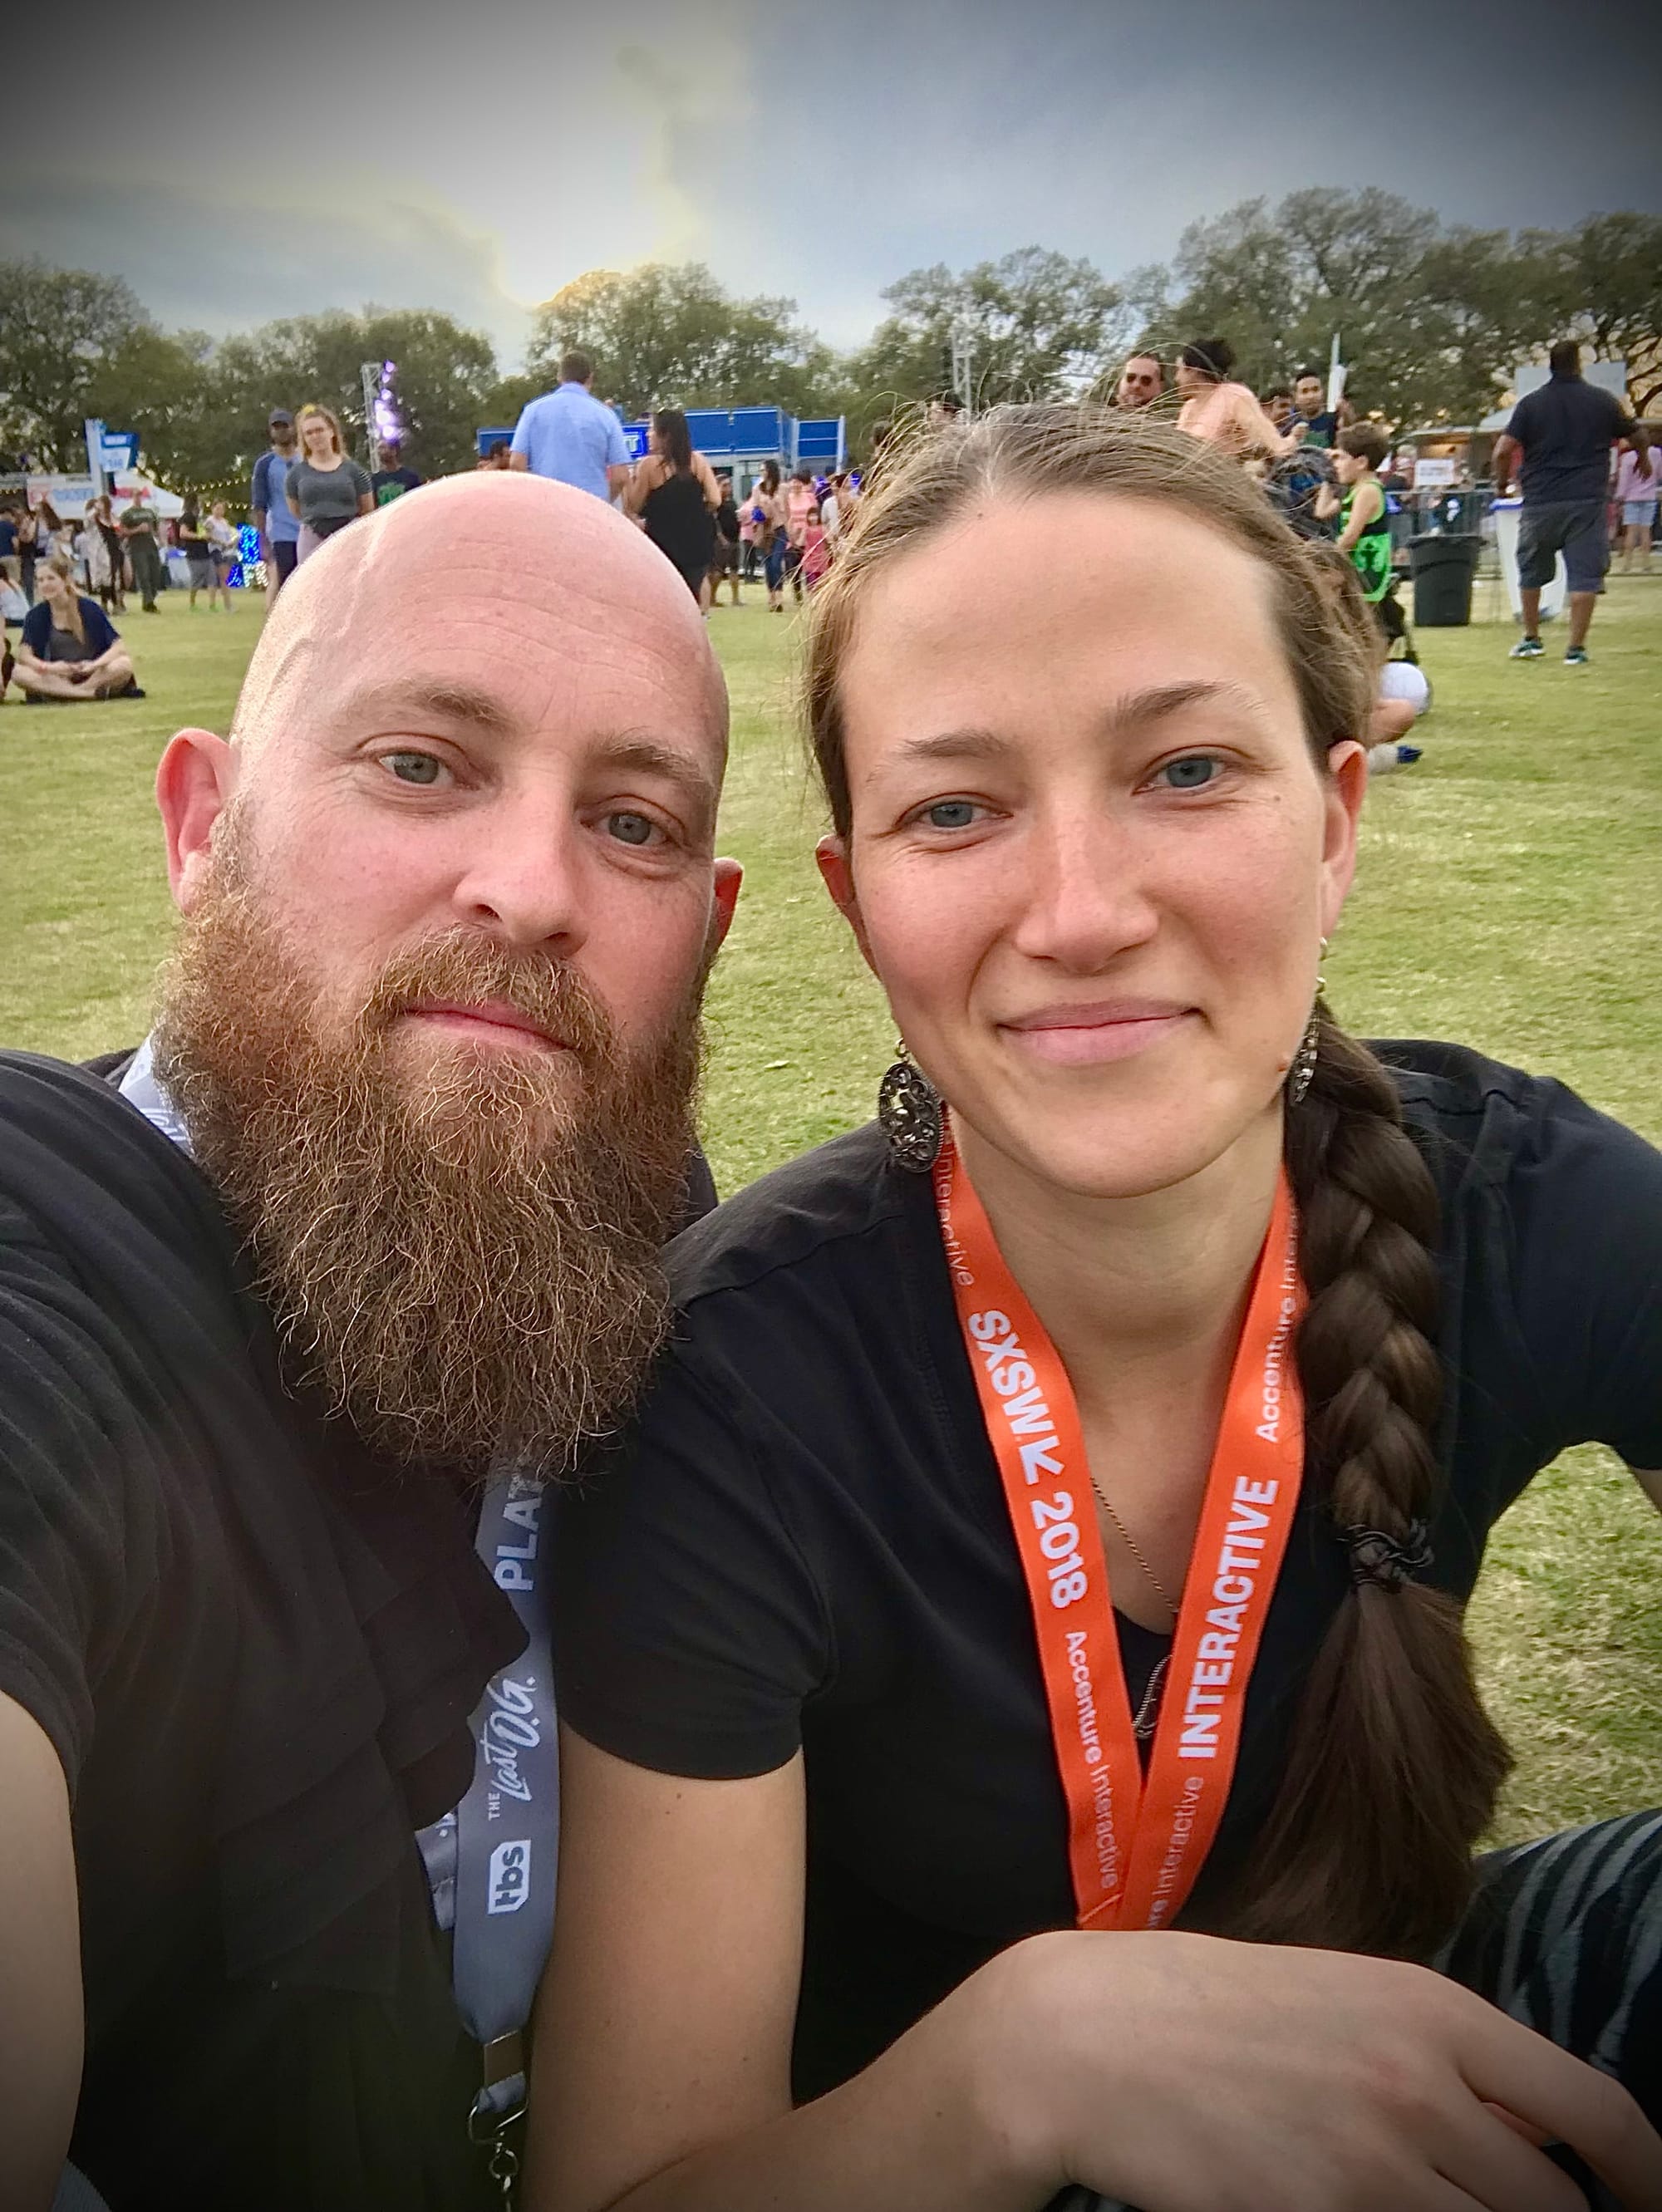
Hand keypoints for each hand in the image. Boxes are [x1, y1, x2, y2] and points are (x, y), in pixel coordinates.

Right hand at [982, 1929, 1661, 2211]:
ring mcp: (1371, 2165)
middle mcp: (1419, 2088)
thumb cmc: (1215, 2005)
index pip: (1594, 2111)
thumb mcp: (1344, 1994)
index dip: (1647, 2174)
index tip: (1650, 2202)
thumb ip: (1436, 2055)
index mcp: (1432, 2013)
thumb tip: (1521, 2127)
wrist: (1092, 2037)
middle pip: (1551, 2205)